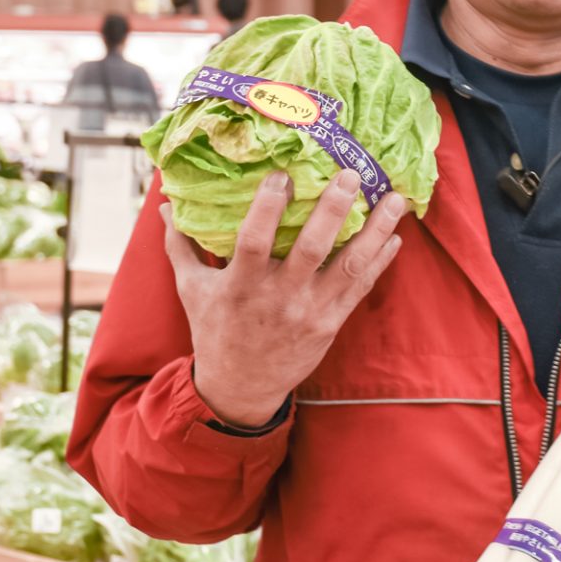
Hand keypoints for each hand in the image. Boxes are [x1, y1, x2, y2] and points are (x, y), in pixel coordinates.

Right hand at [165, 170, 405, 427]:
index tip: (283, 173)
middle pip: (312, 249)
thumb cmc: (215, 331)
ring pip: (349, 266)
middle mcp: (279, 297)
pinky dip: (380, 261)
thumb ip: (180, 246)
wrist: (241, 388)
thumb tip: (165, 204)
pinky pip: (360, 288)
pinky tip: (395, 236)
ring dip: (376, 231)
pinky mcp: (331, 323)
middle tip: (352, 175)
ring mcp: (310, 311)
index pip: (254, 240)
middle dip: (333, 210)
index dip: (268, 207)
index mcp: (241, 285)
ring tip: (395, 199)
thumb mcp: (192, 290)